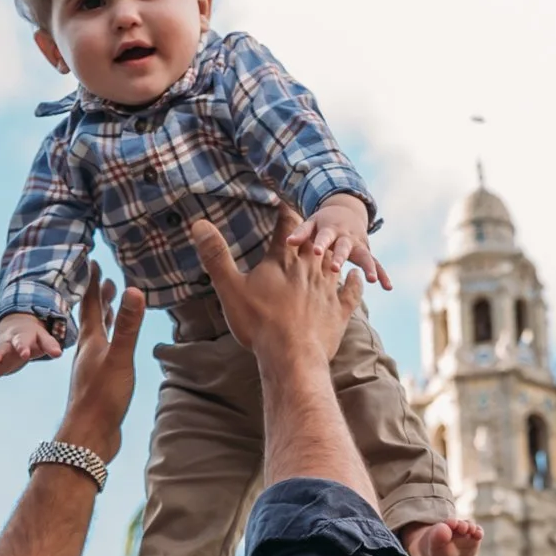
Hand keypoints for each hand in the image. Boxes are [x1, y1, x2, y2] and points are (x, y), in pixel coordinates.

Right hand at [0, 311, 61, 387]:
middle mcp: (6, 345)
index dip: (24, 348)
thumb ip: (50, 345)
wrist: (16, 330)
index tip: (25, 354)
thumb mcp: (43, 339)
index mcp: (20, 338)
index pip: (22, 342)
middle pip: (0, 348)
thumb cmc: (33, 337)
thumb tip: (58, 353)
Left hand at [57, 264, 144, 462]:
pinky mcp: (97, 383)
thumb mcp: (119, 358)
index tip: (93, 261)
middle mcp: (88, 351)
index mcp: (91, 341)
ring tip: (111, 308)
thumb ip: (128, 326)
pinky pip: (103, 353)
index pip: (91, 305)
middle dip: (99, 297)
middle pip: (92, 318)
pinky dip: (108, 342)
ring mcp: (91, 368)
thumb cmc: (102, 398)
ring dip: (104, 319)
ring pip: (97, 336)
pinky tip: (113, 351)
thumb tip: (134, 290)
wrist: (89, 436)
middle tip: (104, 279)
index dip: (93, 283)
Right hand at [190, 204, 361, 374]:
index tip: (283, 200)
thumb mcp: (230, 288)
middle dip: (311, 230)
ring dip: (332, 252)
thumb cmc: (259, 322)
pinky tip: (356, 276)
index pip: (286, 226)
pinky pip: (351, 292)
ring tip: (331, 245)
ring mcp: (327, 290)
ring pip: (333, 262)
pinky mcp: (339, 311)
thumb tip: (199, 224)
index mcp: (283, 260)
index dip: (285, 211)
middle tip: (310, 222)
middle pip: (313, 241)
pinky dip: (354, 282)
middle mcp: (309, 269)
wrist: (292, 356)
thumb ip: (216, 256)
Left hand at [287, 192, 390, 289]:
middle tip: (336, 268)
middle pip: (345, 247)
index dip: (321, 243)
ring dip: (368, 267)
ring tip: (371, 280)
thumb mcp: (312, 223)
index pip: (325, 236)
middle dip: (341, 257)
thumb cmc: (323, 223)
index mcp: (330, 229)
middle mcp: (346, 237)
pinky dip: (382, 274)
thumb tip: (289, 242)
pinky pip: (376, 264)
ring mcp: (359, 245)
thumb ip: (301, 233)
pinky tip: (387, 287)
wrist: (346, 212)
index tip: (317, 251)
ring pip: (365, 256)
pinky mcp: (366, 252)